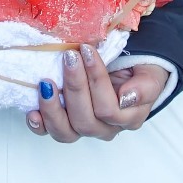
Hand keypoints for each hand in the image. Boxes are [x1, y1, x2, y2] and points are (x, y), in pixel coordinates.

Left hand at [26, 45, 168, 141]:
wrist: (129, 71)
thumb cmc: (138, 71)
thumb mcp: (151, 74)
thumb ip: (145, 86)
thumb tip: (127, 97)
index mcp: (127, 117)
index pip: (109, 109)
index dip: (96, 80)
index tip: (86, 49)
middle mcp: (105, 128)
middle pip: (86, 120)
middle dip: (75, 87)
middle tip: (68, 57)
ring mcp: (83, 128)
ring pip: (66, 132)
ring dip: (53, 108)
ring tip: (46, 83)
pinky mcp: (64, 124)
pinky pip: (50, 132)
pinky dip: (39, 124)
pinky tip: (32, 111)